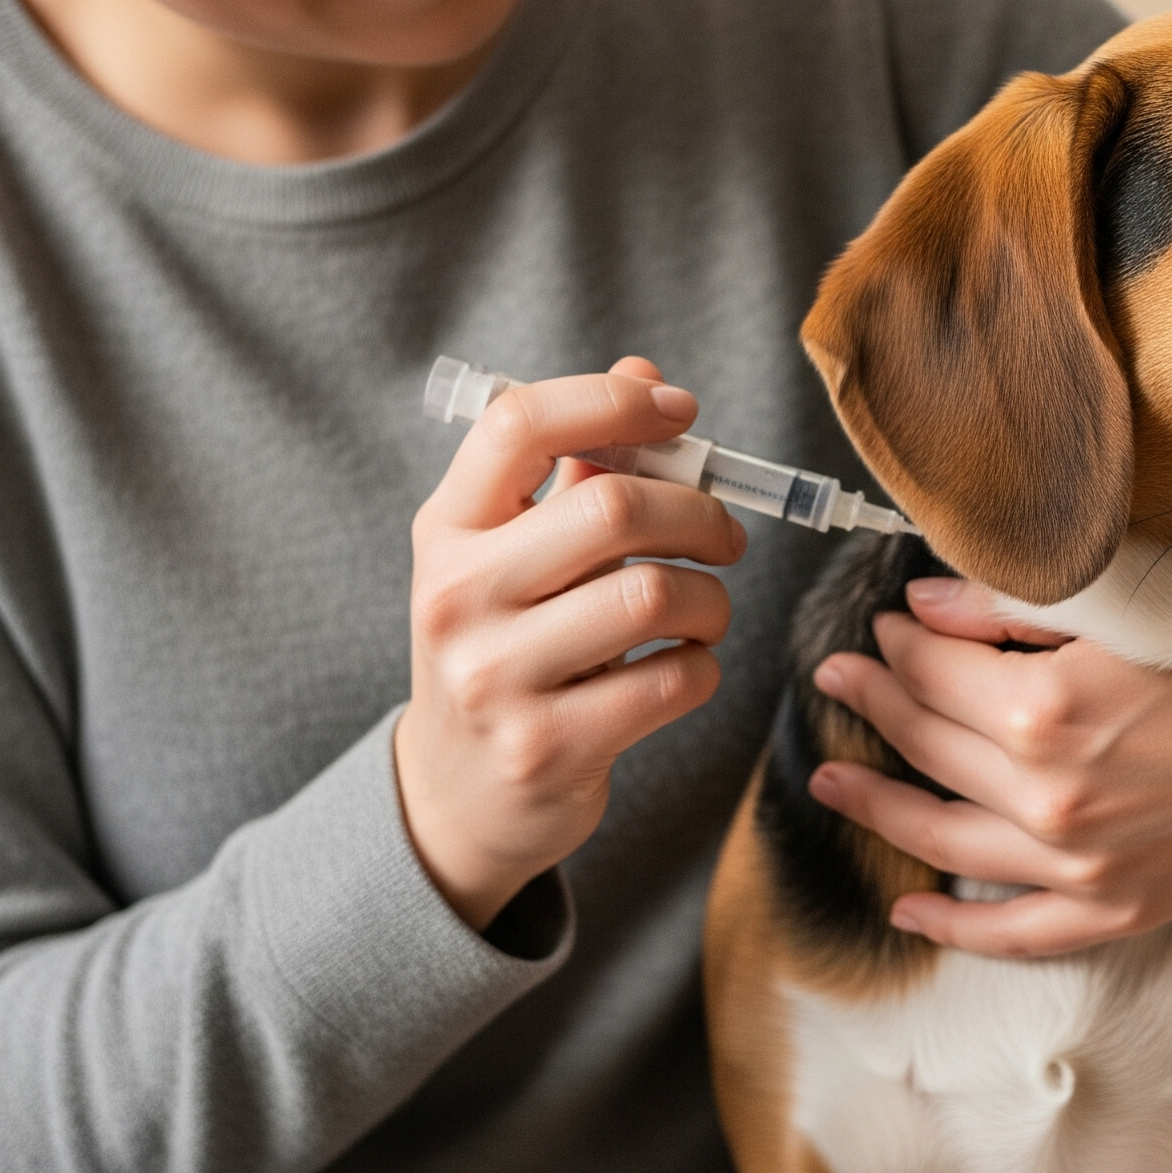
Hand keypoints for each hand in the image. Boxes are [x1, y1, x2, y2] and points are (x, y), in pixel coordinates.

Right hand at [394, 357, 744, 931]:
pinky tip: (682, 668)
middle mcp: (459, 597)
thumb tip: (645, 374)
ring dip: (710, 598)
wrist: (457, 798)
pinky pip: (673, 679)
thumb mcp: (512, 558)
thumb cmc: (506, 651)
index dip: (614, 402)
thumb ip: (575, 471)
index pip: (518, 423)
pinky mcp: (548, 748)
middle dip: (698, 513)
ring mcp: (496, 678)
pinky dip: (703, 666)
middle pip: (612, 507)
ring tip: (704, 610)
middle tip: (723, 536)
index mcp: (448, 530)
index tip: (681, 412)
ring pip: (654, 594)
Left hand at [808, 577, 1171, 957]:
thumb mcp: (1129, 613)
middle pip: (929, 744)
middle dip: (876, 703)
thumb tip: (923, 606)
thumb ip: (1012, 611)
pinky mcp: (1113, 911)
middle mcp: (1048, 798)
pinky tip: (907, 906)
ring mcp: (1077, 867)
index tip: (885, 627)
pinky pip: (1010, 931)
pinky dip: (952, 924)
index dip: (899, 644)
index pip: (932, 673)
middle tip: (840, 677)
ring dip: (878, 804)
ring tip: (831, 777)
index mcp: (1048, 710)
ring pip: (943, 837)